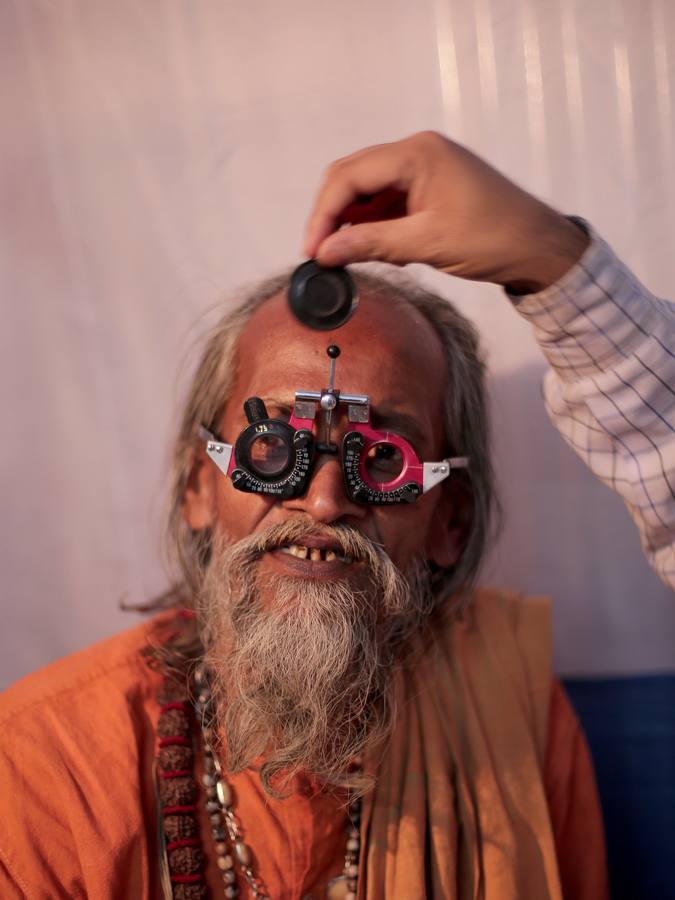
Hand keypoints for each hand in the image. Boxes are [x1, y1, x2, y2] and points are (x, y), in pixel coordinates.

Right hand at [304, 131, 588, 292]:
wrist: (539, 247)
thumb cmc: (493, 239)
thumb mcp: (428, 243)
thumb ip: (372, 244)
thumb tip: (325, 251)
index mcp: (417, 153)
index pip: (351, 176)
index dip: (324, 214)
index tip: (312, 250)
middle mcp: (417, 152)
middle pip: (353, 177)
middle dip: (331, 215)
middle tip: (319, 254)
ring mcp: (423, 169)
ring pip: (368, 191)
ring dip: (350, 222)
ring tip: (340, 256)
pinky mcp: (429, 188)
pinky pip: (387, 202)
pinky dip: (372, 225)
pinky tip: (367, 249)